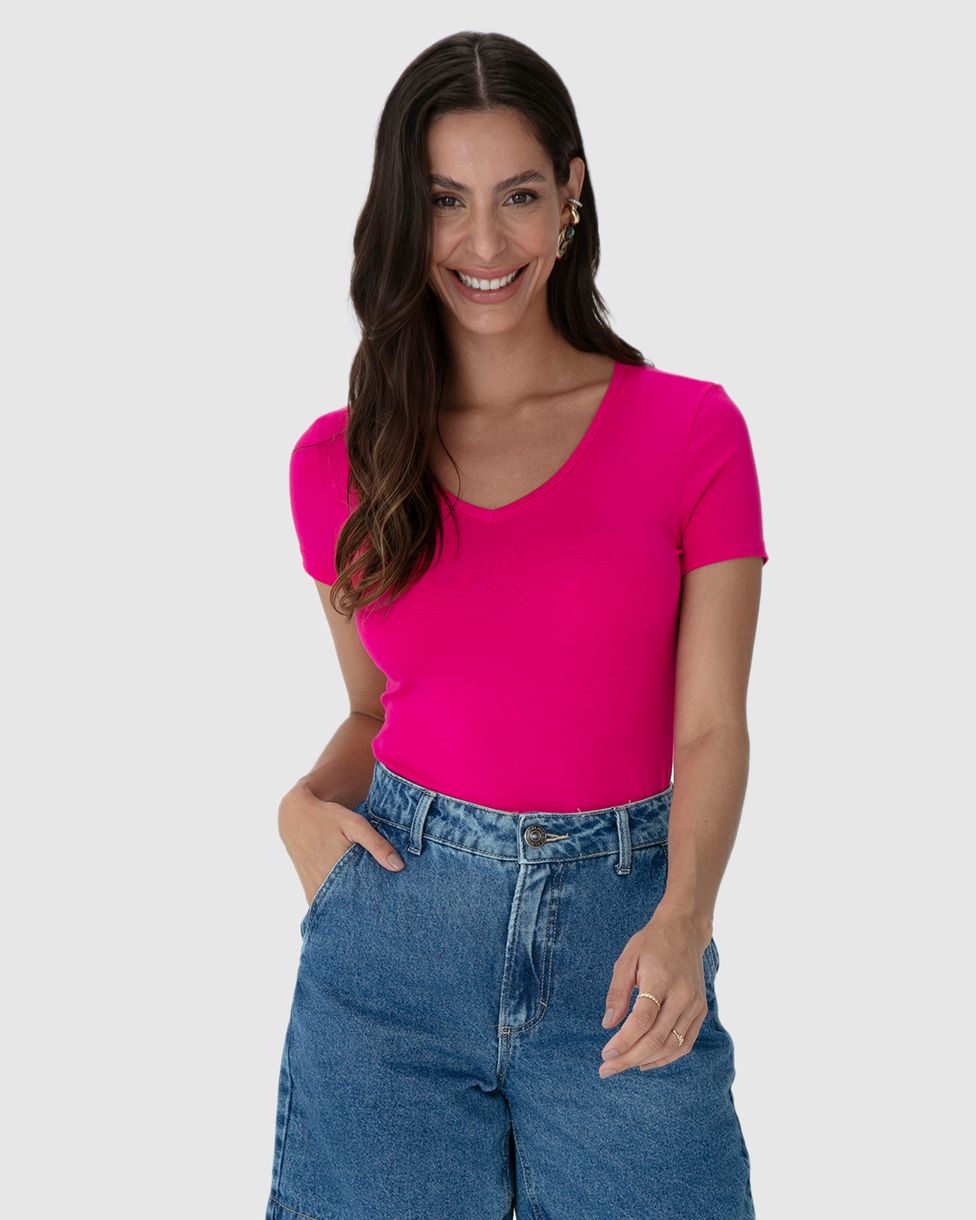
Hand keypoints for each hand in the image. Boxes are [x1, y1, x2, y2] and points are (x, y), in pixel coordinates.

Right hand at [278, 784, 404, 904]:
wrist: (294, 817)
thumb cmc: (327, 818)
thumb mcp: (355, 824)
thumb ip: (377, 845)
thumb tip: (398, 866)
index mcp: (335, 874)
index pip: (362, 901)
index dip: (378, 905)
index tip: (392, 906)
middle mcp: (322, 888)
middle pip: (350, 908)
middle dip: (367, 907)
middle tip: (385, 907)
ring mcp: (314, 892)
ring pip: (338, 908)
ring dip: (352, 906)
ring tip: (371, 905)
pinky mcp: (309, 892)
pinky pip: (327, 905)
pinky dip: (340, 903)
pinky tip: (353, 897)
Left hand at [598, 908, 709, 1077]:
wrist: (685, 931)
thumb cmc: (651, 943)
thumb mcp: (627, 959)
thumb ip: (617, 992)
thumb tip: (608, 1024)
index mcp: (661, 979)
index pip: (643, 1019)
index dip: (624, 1041)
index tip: (605, 1054)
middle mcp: (682, 995)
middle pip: (656, 1037)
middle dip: (629, 1057)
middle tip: (607, 1069)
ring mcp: (695, 1005)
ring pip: (671, 1045)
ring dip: (646, 1061)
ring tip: (623, 1065)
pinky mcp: (701, 1011)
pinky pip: (685, 1043)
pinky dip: (666, 1057)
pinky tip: (646, 1061)